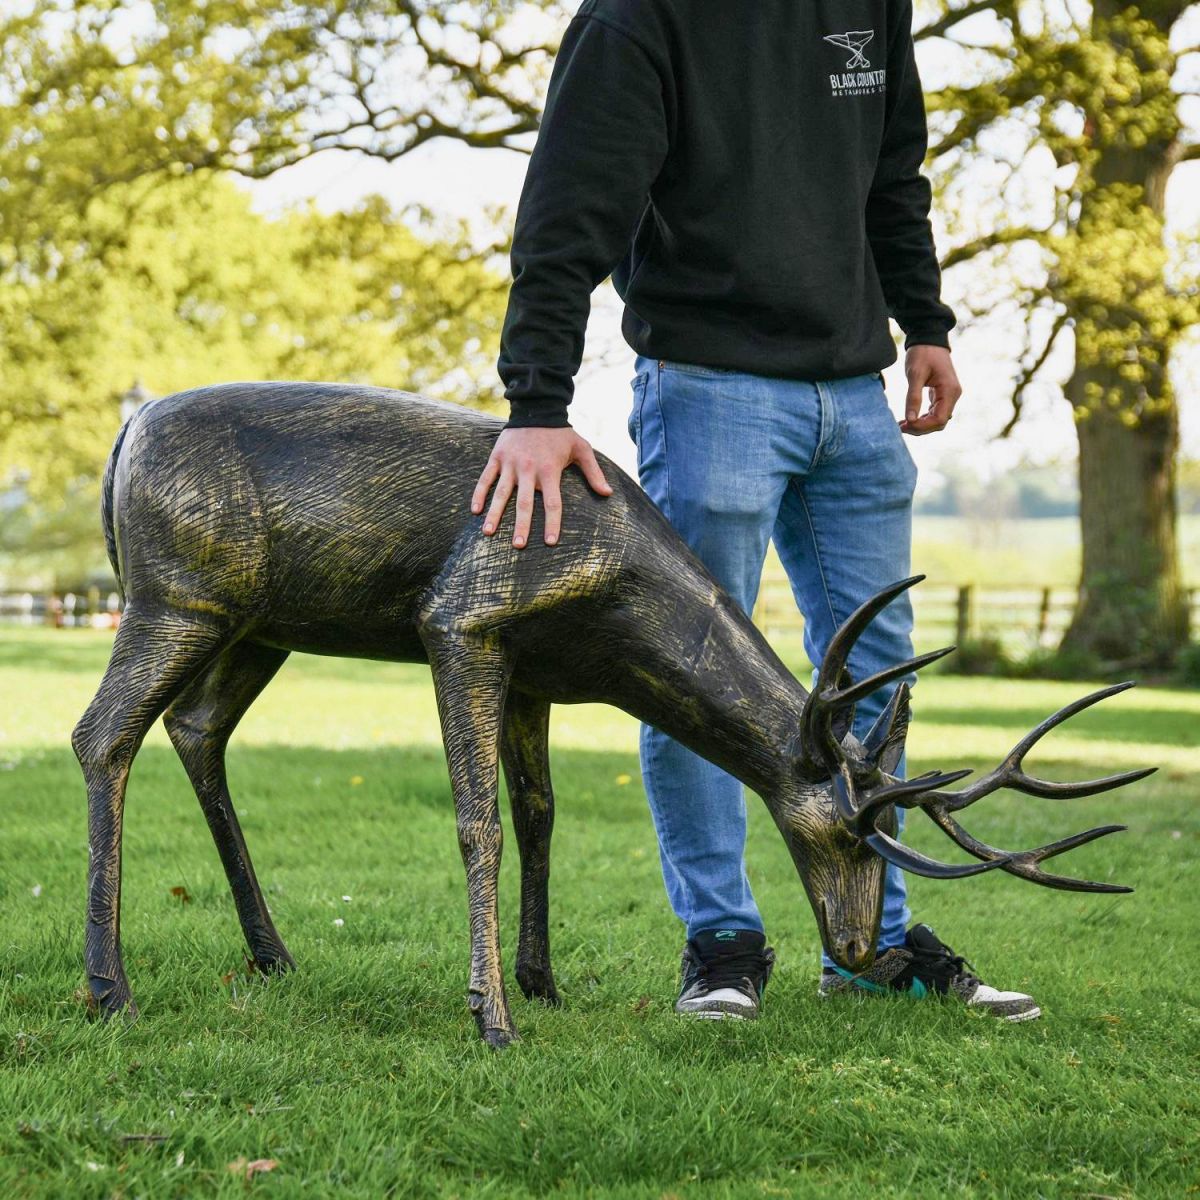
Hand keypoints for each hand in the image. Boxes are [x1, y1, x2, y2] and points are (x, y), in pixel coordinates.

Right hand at [471, 426, 613, 547]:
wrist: (536, 408)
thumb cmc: (560, 433)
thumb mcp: (581, 448)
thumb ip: (593, 472)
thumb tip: (607, 493)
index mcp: (549, 470)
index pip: (552, 502)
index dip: (551, 523)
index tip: (549, 542)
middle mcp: (528, 469)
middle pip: (524, 503)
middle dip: (521, 525)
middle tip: (518, 546)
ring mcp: (510, 464)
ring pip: (501, 493)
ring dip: (495, 514)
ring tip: (489, 533)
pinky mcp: (497, 457)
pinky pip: (486, 478)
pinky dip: (479, 494)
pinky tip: (476, 511)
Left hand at [899, 345, 960, 435]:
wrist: (928, 339)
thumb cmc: (922, 353)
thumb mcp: (915, 374)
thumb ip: (913, 397)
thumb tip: (909, 419)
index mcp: (950, 391)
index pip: (940, 419)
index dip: (923, 426)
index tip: (905, 424)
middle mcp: (953, 395)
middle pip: (939, 423)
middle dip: (920, 428)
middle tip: (900, 427)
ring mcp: (948, 396)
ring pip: (936, 420)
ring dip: (920, 425)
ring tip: (901, 425)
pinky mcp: (942, 395)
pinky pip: (934, 412)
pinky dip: (922, 418)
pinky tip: (907, 419)